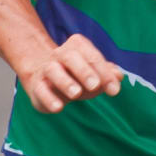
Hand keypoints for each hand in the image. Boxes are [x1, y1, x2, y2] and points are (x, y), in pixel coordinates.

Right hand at [11, 31, 129, 113]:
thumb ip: (108, 75)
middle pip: (70, 56)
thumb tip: (119, 76)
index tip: (115, 90)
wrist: (45, 80)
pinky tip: (59, 108)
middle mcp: (60, 54)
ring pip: (53, 70)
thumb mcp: (95, 75)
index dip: (104, 73)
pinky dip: (49, 99)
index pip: (92, 56)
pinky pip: (40, 89)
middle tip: (95, 85)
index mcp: (77, 47)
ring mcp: (46, 69)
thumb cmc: (76, 76)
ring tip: (76, 94)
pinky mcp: (36, 86)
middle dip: (84, 71)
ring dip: (65, 82)